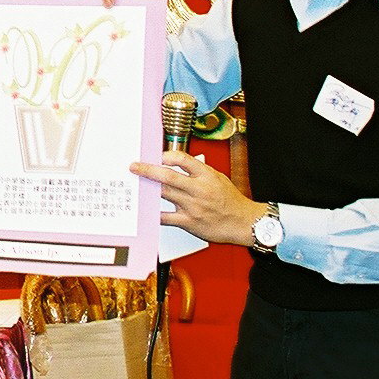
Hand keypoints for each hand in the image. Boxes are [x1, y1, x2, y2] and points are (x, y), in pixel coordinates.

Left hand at [131, 150, 262, 245]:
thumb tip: (177, 163)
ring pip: (165, 194)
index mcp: (207, 176)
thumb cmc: (231, 201)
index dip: (167, 155)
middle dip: (148, 170)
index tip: (157, 155)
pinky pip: (166, 217)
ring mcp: (193, 206)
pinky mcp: (189, 222)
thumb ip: (199, 171)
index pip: (183, 159)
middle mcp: (199, 190)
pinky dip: (155, 214)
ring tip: (137, 184)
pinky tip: (145, 210)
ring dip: (148, 188)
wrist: (244, 223)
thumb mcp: (218, 178)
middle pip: (168, 176)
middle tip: (134, 166)